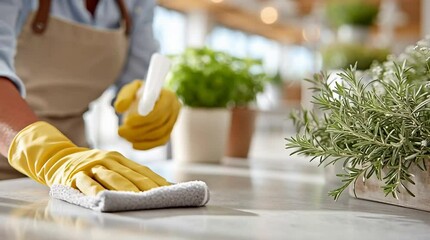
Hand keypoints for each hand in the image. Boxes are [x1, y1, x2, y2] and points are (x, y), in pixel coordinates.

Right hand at [8, 122, 169, 195]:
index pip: (142, 171)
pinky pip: (87, 184)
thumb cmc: (91, 167)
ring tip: (139, 199)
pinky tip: (104, 199)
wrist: (57, 157)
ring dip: (127, 189)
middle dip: (147, 187)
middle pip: (132, 175)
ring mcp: (92, 166)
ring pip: (113, 178)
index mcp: (120, 159)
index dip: (157, 181)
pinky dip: (96, 191)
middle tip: (159, 198)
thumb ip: (128, 175)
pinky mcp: (75, 175)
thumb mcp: (110, 166)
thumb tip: (154, 188)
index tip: (170, 191)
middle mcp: (109, 160)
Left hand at [114, 80, 180, 149]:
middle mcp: (175, 109)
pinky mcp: (169, 132)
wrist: (146, 101)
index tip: (127, 121)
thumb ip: (125, 95)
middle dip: (138, 130)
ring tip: (124, 135)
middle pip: (159, 124)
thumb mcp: (131, 89)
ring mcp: (173, 122)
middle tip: (120, 131)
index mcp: (168, 96)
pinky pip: (160, 142)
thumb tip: (120, 108)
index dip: (144, 118)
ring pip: (159, 134)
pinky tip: (133, 144)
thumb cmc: (139, 93)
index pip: (159, 111)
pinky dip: (146, 145)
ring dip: (140, 137)